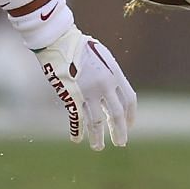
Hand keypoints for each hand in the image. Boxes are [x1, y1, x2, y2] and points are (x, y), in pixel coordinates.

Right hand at [9, 0, 135, 148]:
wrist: (59, 41)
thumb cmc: (80, 46)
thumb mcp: (102, 57)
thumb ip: (110, 74)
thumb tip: (114, 94)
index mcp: (115, 73)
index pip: (129, 99)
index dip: (130, 115)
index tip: (129, 126)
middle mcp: (104, 85)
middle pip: (116, 114)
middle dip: (118, 131)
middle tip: (121, 143)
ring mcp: (88, 91)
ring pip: (96, 121)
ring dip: (98, 136)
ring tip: (98, 148)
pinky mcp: (72, 96)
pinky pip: (77, 118)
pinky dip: (77, 129)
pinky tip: (77, 139)